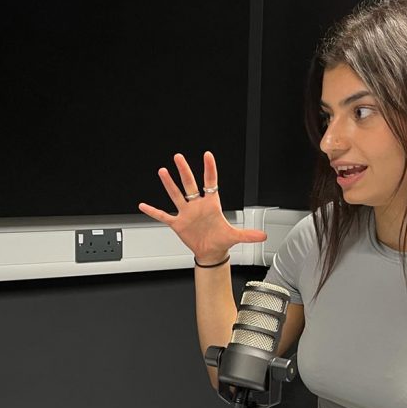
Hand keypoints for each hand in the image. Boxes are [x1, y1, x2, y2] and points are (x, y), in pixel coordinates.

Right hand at [138, 151, 266, 261]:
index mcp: (211, 204)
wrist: (210, 252)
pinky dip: (153, 211)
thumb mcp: (235, 236)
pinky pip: (163, 216)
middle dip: (184, 170)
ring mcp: (186, 213)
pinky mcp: (177, 223)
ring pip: (176, 195)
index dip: (209, 169)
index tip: (207, 155)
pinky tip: (143, 205)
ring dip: (169, 184)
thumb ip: (248, 234)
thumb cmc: (221, 240)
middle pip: (189, 184)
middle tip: (179, 157)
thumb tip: (263, 236)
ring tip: (163, 171)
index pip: (210, 182)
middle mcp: (197, 205)